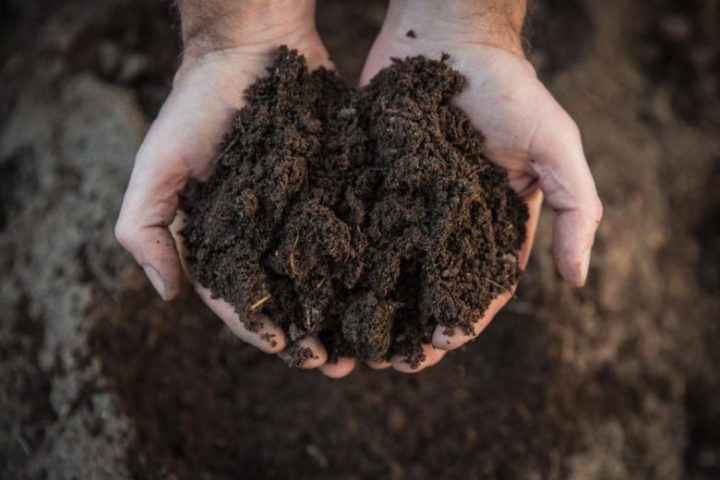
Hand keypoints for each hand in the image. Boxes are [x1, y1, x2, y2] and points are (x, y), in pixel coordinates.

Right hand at [115, 0, 352, 374]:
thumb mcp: (157, 165)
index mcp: (223, 241)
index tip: (292, 352)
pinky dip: (370, 265)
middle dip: (313, 335)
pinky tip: (390, 289)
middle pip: (290, 299)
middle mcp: (265, 236)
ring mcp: (303, 215)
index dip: (263, 330)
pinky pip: (354, 233)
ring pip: (328, 277)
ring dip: (347, 314)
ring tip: (372, 343)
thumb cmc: (196, 105)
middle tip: (341, 364)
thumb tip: (166, 296)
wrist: (251, 48)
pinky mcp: (336, 190)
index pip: (240, 299)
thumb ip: (145, 228)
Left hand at [351, 0, 602, 373]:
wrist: (447, 37)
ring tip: (350, 342)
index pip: (477, 285)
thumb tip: (581, 281)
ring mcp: (403, 206)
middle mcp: (445, 224)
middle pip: (426, 290)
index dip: (460, 320)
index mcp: (491, 223)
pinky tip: (325, 291)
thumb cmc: (508, 89)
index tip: (439, 346)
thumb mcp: (556, 145)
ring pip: (385, 271)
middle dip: (409, 329)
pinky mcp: (369, 184)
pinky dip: (342, 265)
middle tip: (386, 362)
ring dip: (371, 310)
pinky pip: (355, 231)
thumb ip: (576, 209)